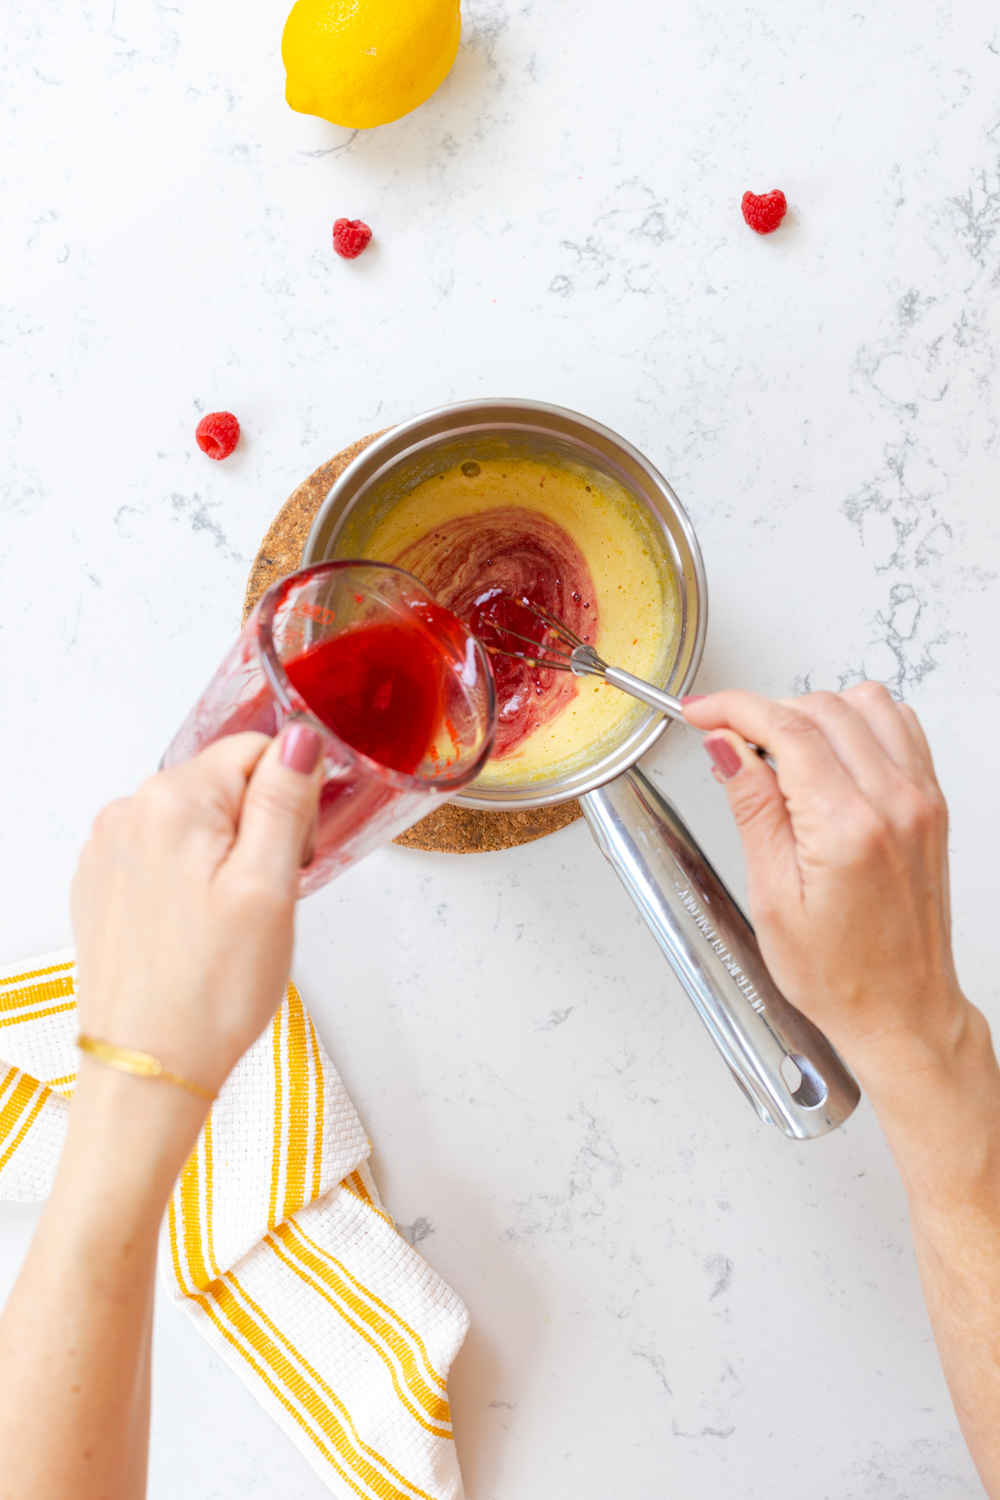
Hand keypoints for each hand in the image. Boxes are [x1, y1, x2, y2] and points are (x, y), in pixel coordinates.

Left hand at [71, 724, 323, 1100]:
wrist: (148, 1068)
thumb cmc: (209, 992)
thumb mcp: (271, 886)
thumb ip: (285, 799)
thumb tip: (300, 736)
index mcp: (173, 800)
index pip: (257, 751)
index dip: (292, 801)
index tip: (290, 858)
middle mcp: (128, 812)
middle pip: (224, 784)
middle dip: (257, 830)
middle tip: (262, 899)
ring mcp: (108, 849)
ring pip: (196, 820)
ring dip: (224, 857)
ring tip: (228, 921)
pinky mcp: (102, 883)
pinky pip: (164, 854)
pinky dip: (189, 880)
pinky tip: (198, 928)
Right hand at [682, 683, 969, 1091]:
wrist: (901, 1010)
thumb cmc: (840, 975)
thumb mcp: (772, 898)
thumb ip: (753, 809)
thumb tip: (727, 747)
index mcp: (847, 828)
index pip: (785, 728)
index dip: (733, 708)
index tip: (702, 712)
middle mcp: (893, 804)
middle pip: (822, 707)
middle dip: (765, 712)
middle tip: (730, 743)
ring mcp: (920, 799)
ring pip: (865, 703)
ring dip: (814, 711)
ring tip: (780, 751)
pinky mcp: (932, 803)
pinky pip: (900, 726)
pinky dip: (860, 722)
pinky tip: (830, 753)